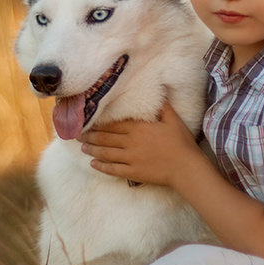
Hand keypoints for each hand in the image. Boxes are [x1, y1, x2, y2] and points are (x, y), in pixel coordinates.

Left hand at [80, 103, 206, 187]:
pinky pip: (113, 169)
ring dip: (92, 149)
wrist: (186, 167)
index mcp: (138, 128)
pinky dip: (102, 166)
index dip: (99, 124)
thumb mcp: (173, 119)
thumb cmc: (181, 142)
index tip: (88, 122)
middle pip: (106, 138)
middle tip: (77, 134)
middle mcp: (131, 142)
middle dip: (90, 136)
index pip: (113, 125)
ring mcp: (131, 158)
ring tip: (82, 147)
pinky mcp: (133, 172)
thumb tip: (160, 92)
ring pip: (106, 153)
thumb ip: (163, 106)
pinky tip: (94, 164)